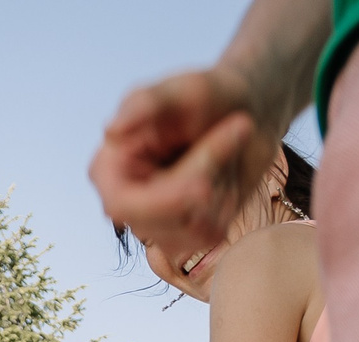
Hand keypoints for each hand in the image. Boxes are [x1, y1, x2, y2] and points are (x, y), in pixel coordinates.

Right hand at [92, 66, 269, 254]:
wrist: (249, 109)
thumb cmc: (211, 94)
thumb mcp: (183, 88)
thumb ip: (145, 104)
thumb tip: (111, 131)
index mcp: (110, 167)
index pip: (122, 205)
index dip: (165, 197)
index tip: (208, 172)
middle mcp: (125, 201)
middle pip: (164, 216)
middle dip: (207, 173)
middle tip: (240, 126)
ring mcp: (154, 223)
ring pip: (190, 228)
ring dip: (222, 185)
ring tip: (230, 145)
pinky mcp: (183, 236)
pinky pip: (210, 235)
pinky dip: (228, 202)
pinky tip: (228, 173)